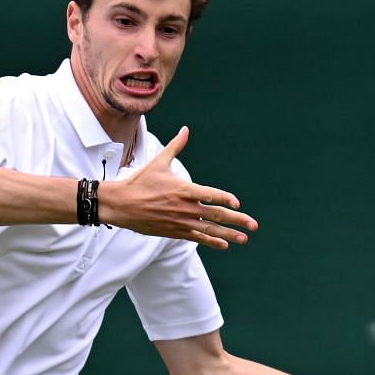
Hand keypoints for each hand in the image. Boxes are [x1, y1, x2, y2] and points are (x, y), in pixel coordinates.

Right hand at [97, 127, 257, 249]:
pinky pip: (197, 238)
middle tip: (253, 225)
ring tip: (244, 238)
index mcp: (184, 189)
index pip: (211, 195)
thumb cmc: (139, 182)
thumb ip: (176, 147)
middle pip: (216, 215)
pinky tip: (224, 244)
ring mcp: (181, 222)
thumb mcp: (159, 162)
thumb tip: (185, 130)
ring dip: (229, 235)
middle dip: (237, 220)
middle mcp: (185, 208)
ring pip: (210, 230)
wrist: (121, 204)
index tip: (237, 203)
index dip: (225, 199)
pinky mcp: (174, 232)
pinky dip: (212, 242)